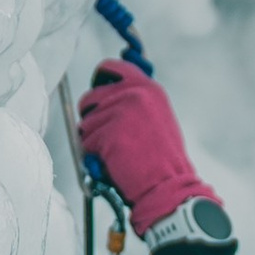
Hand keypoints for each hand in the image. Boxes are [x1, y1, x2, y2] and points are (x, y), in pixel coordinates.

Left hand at [80, 60, 206, 237]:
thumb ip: (134, 102)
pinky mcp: (109, 132)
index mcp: (148, 88)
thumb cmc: (162, 162)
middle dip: (93, 120)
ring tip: (119, 155)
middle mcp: (134, 93)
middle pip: (90, 99)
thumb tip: (105, 94)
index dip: (99, 82)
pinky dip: (94, 158)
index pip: (111, 68)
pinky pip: (85, 144)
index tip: (97, 94)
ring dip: (94, 143)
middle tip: (109, 139)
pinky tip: (115, 164)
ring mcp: (121, 112)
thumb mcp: (155, 119)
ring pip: (86, 125)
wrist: (168, 187)